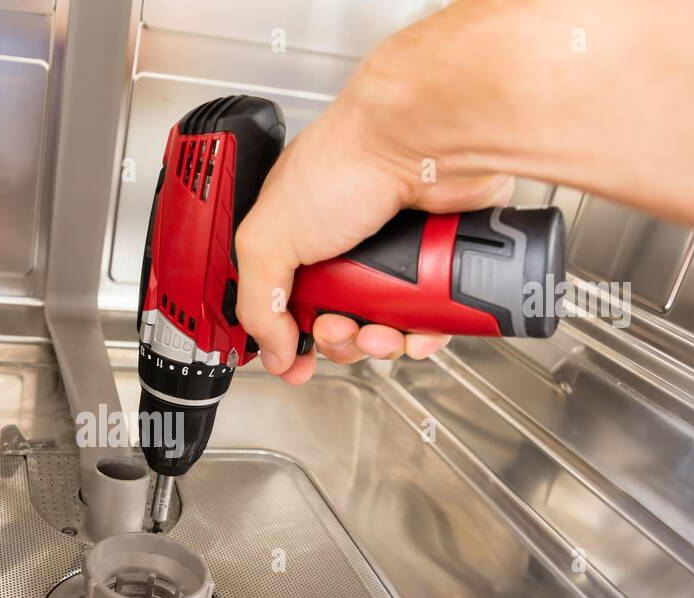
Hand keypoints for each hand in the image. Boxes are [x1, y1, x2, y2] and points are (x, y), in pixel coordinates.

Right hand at [234, 27, 513, 383]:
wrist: (418, 142)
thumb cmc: (345, 161)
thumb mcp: (268, 238)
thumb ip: (257, 301)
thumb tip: (270, 351)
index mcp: (295, 237)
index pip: (284, 304)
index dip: (287, 337)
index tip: (291, 360)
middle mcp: (343, 247)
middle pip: (336, 325)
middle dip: (337, 342)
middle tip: (338, 329)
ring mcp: (393, 256)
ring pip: (384, 329)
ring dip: (379, 344)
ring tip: (379, 331)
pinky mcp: (436, 263)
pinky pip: (430, 320)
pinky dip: (422, 335)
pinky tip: (414, 329)